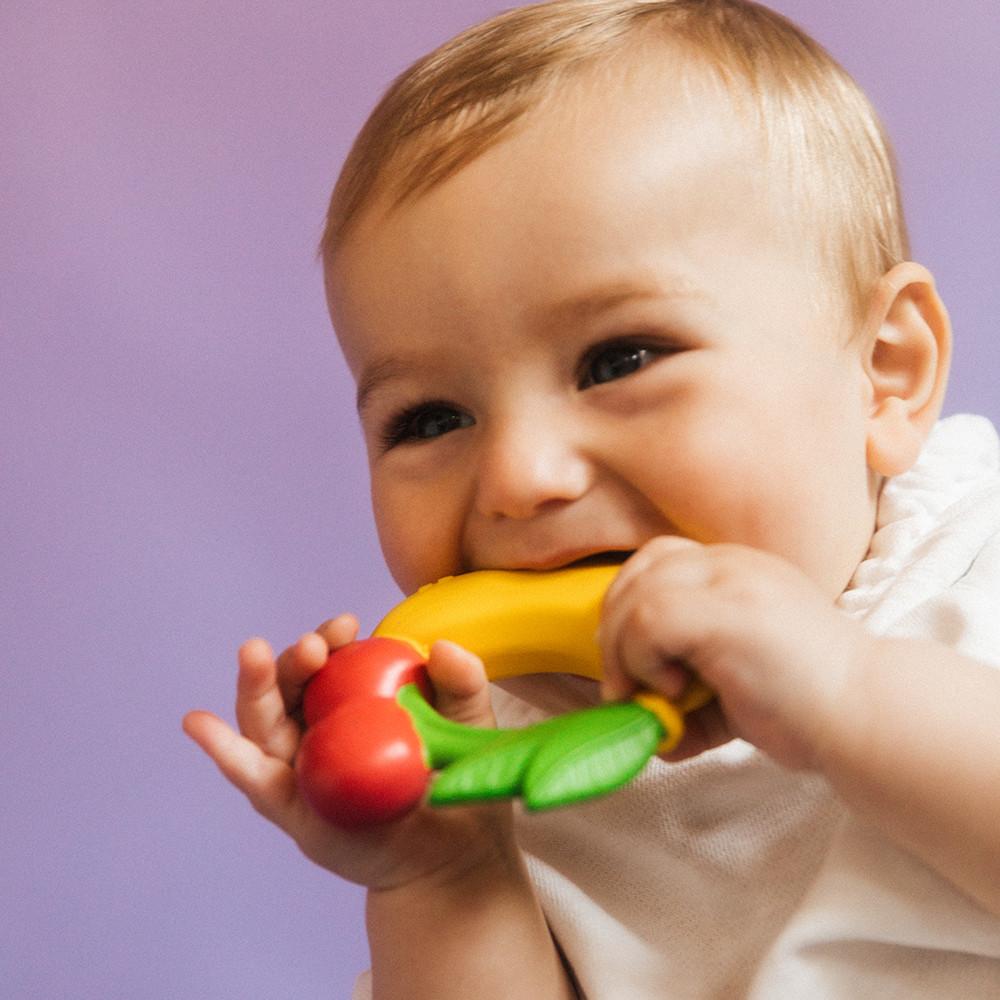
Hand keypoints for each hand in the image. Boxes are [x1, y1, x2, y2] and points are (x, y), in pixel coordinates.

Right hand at [183, 617, 515, 890]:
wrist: (454, 858)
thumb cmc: (456, 784)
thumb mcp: (466, 725)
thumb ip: (462, 683)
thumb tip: (442, 646)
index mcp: (354, 701)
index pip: (331, 662)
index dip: (330, 640)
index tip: (346, 625)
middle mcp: (319, 728)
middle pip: (291, 685)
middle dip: (295, 660)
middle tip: (312, 645)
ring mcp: (300, 767)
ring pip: (265, 721)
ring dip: (256, 686)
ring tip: (252, 653)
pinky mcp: (290, 808)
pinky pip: (253, 776)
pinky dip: (224, 750)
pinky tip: (197, 722)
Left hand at [598, 538, 871, 770]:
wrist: (866, 715)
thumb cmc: (808, 707)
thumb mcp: (737, 689)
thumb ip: (692, 697)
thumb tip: (648, 727)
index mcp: (736, 571)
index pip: (657, 563)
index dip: (628, 610)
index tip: (630, 664)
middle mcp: (731, 564)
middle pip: (638, 571)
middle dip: (613, 631)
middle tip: (624, 687)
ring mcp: (730, 581)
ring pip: (635, 595)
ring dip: (622, 651)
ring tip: (649, 695)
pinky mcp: (726, 611)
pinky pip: (648, 619)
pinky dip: (641, 659)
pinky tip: (673, 690)